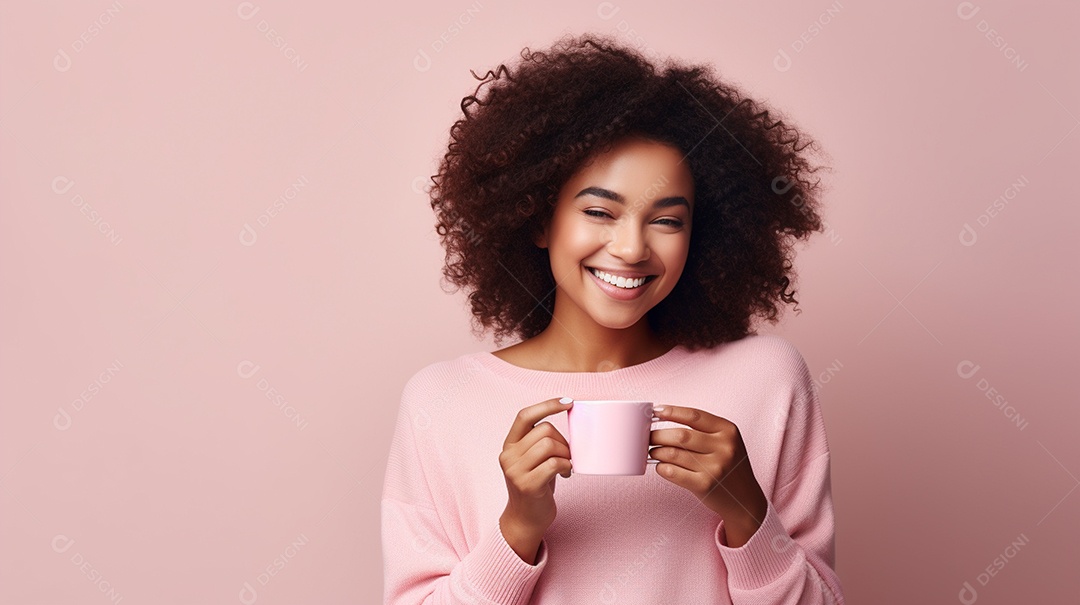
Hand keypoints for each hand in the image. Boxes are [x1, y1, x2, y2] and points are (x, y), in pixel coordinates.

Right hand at [498, 397, 572, 562]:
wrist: (525, 520)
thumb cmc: (535, 487)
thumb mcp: (532, 460)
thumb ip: (539, 441)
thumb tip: (568, 419)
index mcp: (509, 445)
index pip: (524, 415)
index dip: (547, 404)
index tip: (568, 402)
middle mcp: (508, 456)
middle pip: (544, 429)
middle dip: (563, 440)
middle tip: (568, 456)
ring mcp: (515, 471)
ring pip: (549, 445)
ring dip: (566, 454)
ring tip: (567, 466)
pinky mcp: (527, 485)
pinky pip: (554, 464)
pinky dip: (566, 466)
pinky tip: (566, 474)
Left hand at [649, 404, 767, 546]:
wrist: (744, 499)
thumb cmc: (728, 466)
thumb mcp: (725, 442)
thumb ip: (703, 430)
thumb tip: (665, 418)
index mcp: (728, 431)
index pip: (694, 415)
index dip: (671, 412)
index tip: (656, 411)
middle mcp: (724, 447)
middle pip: (680, 435)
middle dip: (658, 435)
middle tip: (648, 437)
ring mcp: (715, 467)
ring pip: (674, 454)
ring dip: (657, 452)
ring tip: (653, 452)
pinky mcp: (705, 485)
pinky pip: (674, 472)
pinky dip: (662, 468)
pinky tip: (660, 467)